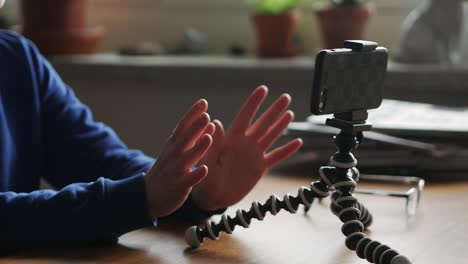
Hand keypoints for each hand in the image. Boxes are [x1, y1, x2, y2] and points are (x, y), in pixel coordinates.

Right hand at [144, 99, 214, 217]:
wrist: (148, 196)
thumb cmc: (167, 169)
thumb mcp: (176, 150)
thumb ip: (193, 137)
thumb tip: (208, 121)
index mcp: (174, 144)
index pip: (183, 126)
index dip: (192, 114)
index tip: (203, 102)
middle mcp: (173, 155)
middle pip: (184, 138)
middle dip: (195, 127)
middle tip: (206, 115)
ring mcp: (175, 170)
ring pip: (187, 158)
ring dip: (197, 148)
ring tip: (209, 138)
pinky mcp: (178, 186)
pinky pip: (188, 180)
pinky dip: (196, 175)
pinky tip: (205, 169)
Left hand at [191, 86, 302, 210]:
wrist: (213, 197)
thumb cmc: (205, 177)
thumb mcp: (207, 159)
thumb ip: (213, 143)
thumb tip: (214, 122)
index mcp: (231, 138)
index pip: (245, 116)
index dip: (254, 102)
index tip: (263, 89)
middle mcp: (245, 143)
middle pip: (263, 123)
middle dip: (274, 110)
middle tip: (286, 97)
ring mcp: (254, 154)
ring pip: (271, 136)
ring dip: (281, 125)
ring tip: (290, 113)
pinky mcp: (260, 168)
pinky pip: (276, 157)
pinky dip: (287, 151)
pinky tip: (298, 142)